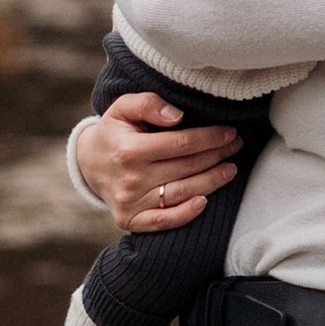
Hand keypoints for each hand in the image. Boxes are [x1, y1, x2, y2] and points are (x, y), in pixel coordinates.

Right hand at [76, 89, 238, 231]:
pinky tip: (205, 201)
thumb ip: (148, 104)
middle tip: (235, 146)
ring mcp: (131, 202)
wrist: (89, 163)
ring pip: (182, 192)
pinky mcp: (130, 220)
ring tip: (231, 169)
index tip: (229, 132)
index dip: (210, 138)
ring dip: (212, 181)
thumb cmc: (114, 132)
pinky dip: (186, 214)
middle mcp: (131, 178)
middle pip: (186, 168)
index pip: (181, 144)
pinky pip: (163, 221)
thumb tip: (177, 116)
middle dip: (217, 155)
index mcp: (129, 149)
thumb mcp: (123, 108)